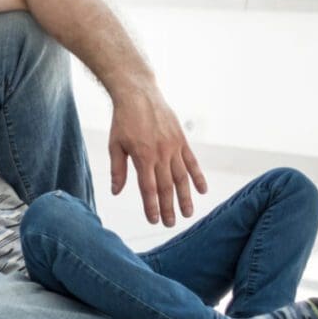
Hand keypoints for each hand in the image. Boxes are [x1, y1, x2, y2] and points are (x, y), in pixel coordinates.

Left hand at [108, 83, 206, 226]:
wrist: (139, 94)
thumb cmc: (123, 121)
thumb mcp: (115, 145)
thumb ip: (118, 170)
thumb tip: (116, 192)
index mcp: (142, 157)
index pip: (148, 188)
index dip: (151, 206)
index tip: (153, 220)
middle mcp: (161, 154)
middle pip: (167, 187)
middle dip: (169, 208)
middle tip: (170, 224)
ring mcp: (174, 147)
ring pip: (182, 177)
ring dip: (185, 197)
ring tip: (188, 214)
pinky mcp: (182, 140)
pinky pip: (192, 162)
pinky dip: (198, 177)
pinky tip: (202, 190)